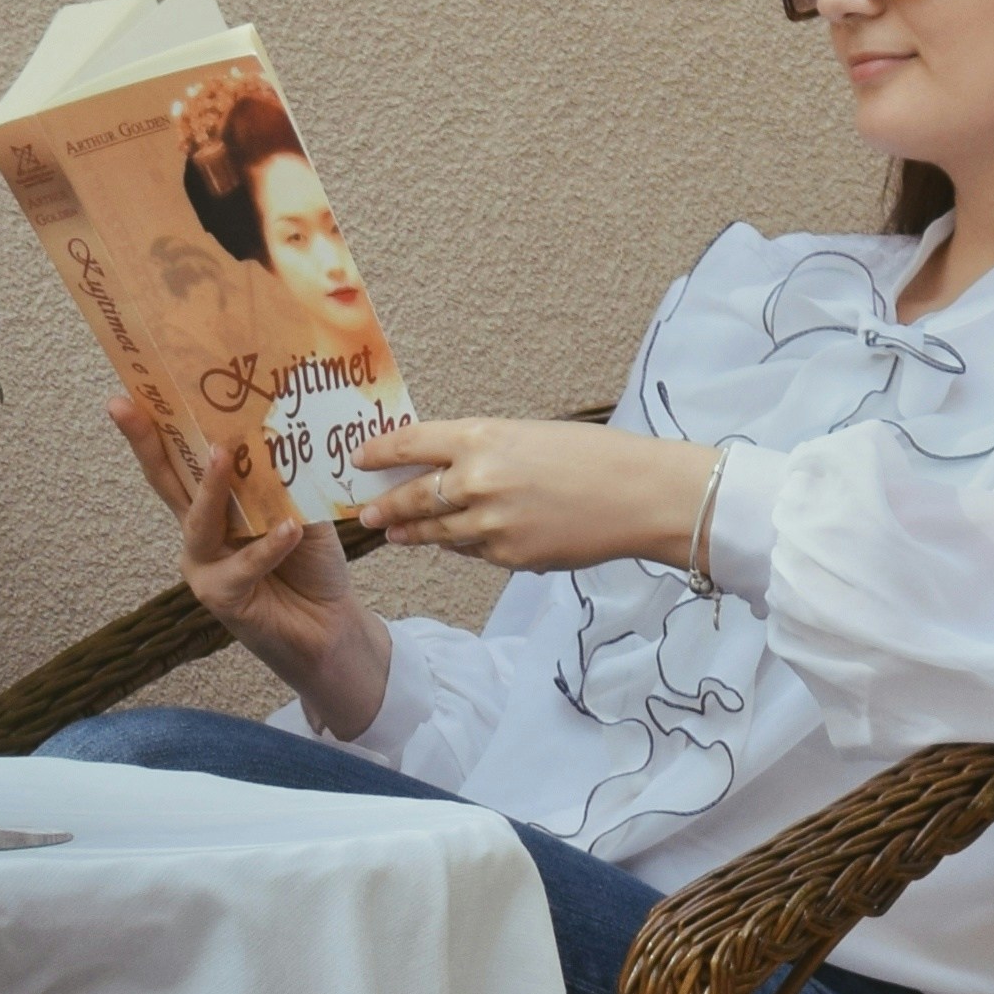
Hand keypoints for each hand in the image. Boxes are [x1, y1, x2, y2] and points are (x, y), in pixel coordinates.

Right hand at [103, 395, 389, 737]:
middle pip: (165, 481)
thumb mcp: (300, 507)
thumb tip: (277, 430)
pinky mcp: (221, 597)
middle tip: (123, 405)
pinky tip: (289, 529)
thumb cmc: (310, 562)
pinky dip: (267, 546)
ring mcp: (205, 566)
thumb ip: (282, 478)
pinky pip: (243, 565)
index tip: (130, 388)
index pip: (182, 458)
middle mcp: (200, 531)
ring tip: (221, 453)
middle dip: (143, 441)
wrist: (330, 626)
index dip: (157, 425)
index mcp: (214, 504)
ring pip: (198, 522)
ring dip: (209, 488)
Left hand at [355, 418, 720, 576]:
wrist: (635, 495)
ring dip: (411, 533)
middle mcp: (477, 480)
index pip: (411, 443)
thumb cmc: (587, 456)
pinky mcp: (509, 557)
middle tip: (367, 511)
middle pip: (413, 496)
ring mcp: (491, 524)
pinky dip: (459, 546)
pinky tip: (451, 543)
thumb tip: (441, 468)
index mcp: (481, 437)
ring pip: (436, 532)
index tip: (358, 458)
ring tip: (394, 533)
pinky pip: (471, 552)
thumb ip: (480, 451)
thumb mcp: (525, 436)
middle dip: (385, 505)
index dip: (379, 451)